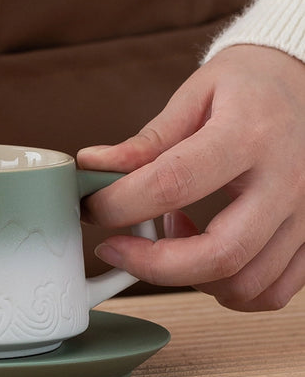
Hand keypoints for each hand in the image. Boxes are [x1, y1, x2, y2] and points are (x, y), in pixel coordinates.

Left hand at [78, 45, 304, 310]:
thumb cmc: (251, 85)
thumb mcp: (196, 95)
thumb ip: (147, 140)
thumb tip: (93, 166)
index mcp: (248, 135)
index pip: (174, 184)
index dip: (120, 205)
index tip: (92, 208)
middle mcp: (287, 182)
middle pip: (219, 254)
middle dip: (151, 264)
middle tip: (113, 248)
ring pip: (246, 284)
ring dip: (190, 276)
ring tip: (168, 234)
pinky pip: (271, 291)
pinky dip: (227, 288)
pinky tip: (206, 249)